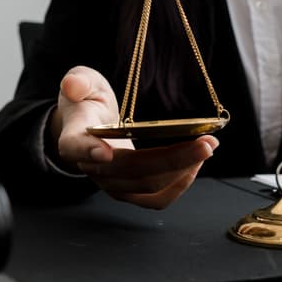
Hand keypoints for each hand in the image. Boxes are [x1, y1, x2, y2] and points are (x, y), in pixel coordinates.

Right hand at [49, 66, 217, 208]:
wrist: (90, 127)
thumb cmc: (88, 102)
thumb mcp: (82, 83)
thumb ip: (79, 81)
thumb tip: (73, 85)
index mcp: (74, 140)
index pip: (76, 148)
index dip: (89, 151)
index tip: (105, 153)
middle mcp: (92, 169)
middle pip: (130, 171)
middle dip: (172, 158)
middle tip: (205, 142)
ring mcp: (112, 185)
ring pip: (148, 186)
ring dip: (183, 170)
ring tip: (207, 148)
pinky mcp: (130, 192)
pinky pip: (156, 199)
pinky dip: (179, 184)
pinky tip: (195, 163)